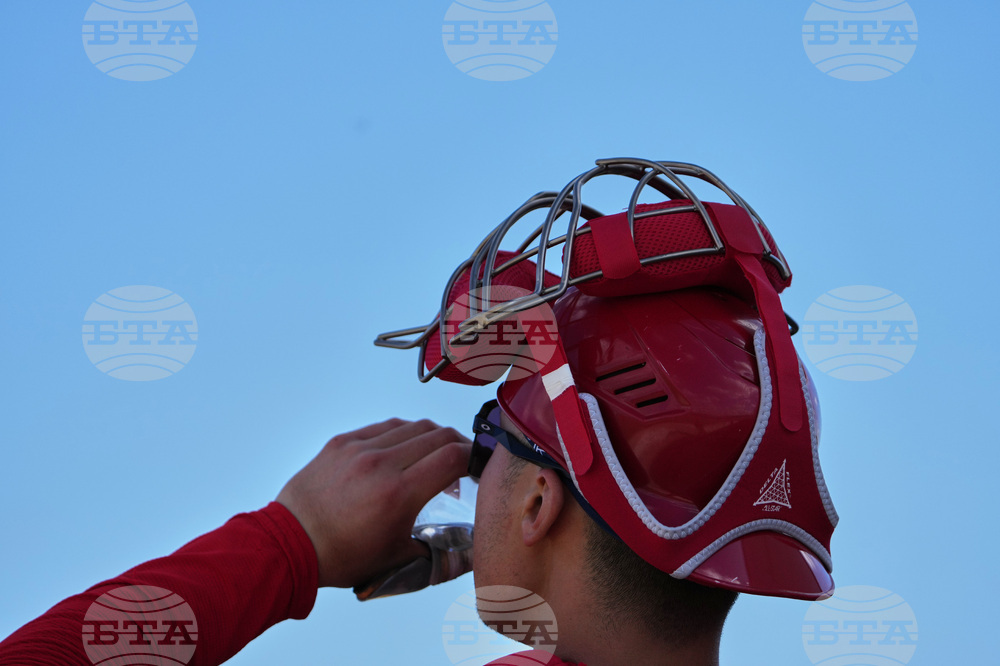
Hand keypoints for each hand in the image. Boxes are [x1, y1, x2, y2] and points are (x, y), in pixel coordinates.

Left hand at [276, 419, 470, 588]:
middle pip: (437, 436)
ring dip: (432, 437)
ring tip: (435, 455)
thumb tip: (469, 557)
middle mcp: (381, 463)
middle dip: (458, 445)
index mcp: (399, 494)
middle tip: (464, 460)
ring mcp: (360, 448)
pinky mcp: (342, 442)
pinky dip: (403, 434)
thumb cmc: (343, 556)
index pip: (453, 457)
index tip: (480, 466)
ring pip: (412, 426)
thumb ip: (439, 554)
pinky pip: (384, 427)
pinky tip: (405, 450)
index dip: (474, 458)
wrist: (291, 543)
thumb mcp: (398, 560)